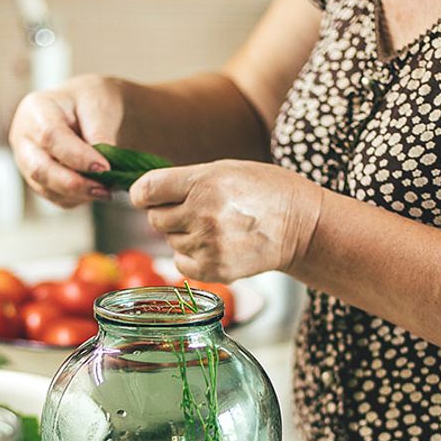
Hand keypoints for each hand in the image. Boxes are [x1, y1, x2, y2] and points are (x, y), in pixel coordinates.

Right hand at [8, 75, 124, 207]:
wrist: (88, 109)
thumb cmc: (92, 101)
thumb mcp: (100, 105)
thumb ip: (100, 133)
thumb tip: (103, 168)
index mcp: (35, 110)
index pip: (50, 136)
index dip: (76, 156)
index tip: (104, 167)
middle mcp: (23, 137)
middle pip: (39, 168)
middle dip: (73, 183)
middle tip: (105, 189)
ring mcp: (27, 161)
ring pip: (45, 187)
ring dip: (77, 194)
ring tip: (106, 191)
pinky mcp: (37, 179)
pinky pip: (54, 197)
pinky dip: (77, 199)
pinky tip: (97, 191)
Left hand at [129, 160, 322, 282]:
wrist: (300, 225)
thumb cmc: (262, 190)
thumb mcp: (223, 170)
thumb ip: (182, 181)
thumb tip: (141, 195)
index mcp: (203, 183)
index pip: (146, 191)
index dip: (143, 194)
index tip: (148, 196)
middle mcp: (203, 214)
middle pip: (155, 219)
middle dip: (169, 213)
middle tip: (198, 210)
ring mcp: (209, 245)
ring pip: (169, 241)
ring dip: (184, 234)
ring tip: (215, 227)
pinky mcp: (215, 270)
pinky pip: (180, 263)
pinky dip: (191, 256)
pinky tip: (216, 245)